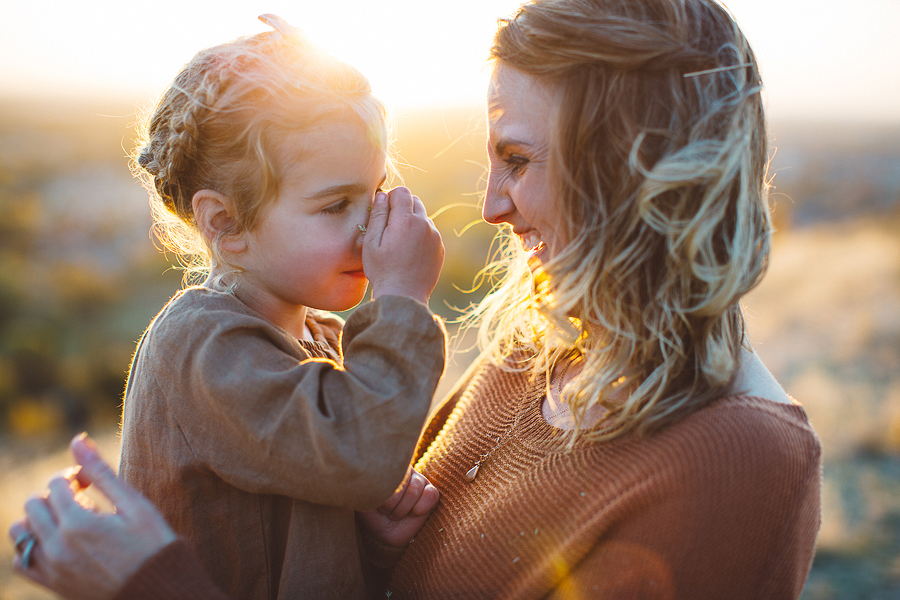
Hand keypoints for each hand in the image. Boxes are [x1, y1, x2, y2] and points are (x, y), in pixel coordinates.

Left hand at [8, 434, 176, 599]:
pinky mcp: (52, 584)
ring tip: (66, 518)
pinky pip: (22, 561)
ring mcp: (52, 568)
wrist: (157, 590)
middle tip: (82, 498)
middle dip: (54, 494)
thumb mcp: (133, 504)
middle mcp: (58, 547)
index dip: (73, 475)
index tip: (90, 481)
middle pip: (33, 505)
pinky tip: (54, 540)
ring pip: (20, 532)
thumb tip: (77, 440)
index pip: (55, 484)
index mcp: (78, 523)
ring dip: (37, 519)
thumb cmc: (152, 543)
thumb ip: (100, 472)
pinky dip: (29, 546)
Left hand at [357, 467, 438, 557]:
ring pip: (414, 490)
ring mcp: (418, 480)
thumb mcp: (364, 499)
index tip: (377, 506)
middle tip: (386, 511)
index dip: (384, 496)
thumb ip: (369, 485)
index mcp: (387, 468)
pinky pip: (431, 495)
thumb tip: (377, 473)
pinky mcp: (430, 493)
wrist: (382, 532)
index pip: (390, 474)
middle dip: (392, 504)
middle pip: (402, 483)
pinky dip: (420, 508)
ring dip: (402, 509)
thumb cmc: (371, 514)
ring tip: (395, 514)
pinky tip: (412, 513)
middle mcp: (404, 470)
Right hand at [363, 187, 443, 304]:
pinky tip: (409, 253)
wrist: (404, 297)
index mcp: (407, 220)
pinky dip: (420, 236)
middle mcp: (425, 224)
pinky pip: (429, 233)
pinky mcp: (440, 248)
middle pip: (414, 201)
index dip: (390, 197)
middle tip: (389, 228)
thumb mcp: (371, 242)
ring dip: (411, 222)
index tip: (383, 211)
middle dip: (401, 208)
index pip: (402, 192)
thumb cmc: (383, 270)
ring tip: (399, 243)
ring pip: (423, 217)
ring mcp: (435, 237)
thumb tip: (382, 195)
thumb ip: (378, 215)